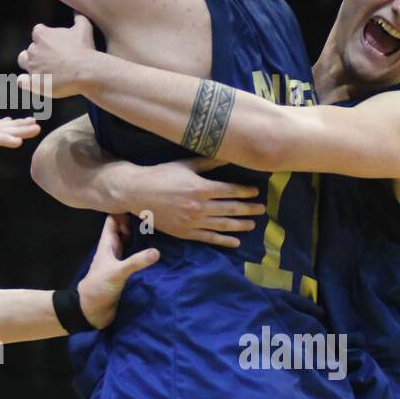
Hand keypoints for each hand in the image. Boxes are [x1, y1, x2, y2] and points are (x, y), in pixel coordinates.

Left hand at [16, 13, 97, 98]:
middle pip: (31, 47)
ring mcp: (32, 67)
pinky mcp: (34, 82)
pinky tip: (31, 81)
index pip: (38, 32)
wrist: (85, 71)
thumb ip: (78, 18)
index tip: (55, 42)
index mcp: (41, 34)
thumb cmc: (84, 49)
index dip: (46, 37)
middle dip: (40, 51)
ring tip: (40, 67)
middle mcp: (33, 49)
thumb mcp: (84, 28)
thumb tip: (76, 12)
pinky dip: (25, 81)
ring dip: (29, 62)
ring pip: (23, 61)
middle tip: (53, 57)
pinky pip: (22, 81)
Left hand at [77, 214, 159, 327]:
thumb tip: (157, 251)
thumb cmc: (99, 287)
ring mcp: (120, 259)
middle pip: (125, 228)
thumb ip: (136, 261)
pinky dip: (145, 251)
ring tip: (161, 229)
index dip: (123, 209)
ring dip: (142, 236)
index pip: (113, 219)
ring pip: (132, 241)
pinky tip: (159, 249)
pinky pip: (136, 256)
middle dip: (137, 221)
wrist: (92, 310)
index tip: (140, 202)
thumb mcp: (117, 272)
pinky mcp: (126, 270)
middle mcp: (114, 248)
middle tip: (157, 215)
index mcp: (108, 243)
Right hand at [124, 158, 264, 246]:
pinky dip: (224, 241)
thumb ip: (208, 163)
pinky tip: (235, 241)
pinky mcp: (185, 233)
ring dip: (240, 225)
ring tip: (253, 224)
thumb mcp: (185, 165)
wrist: (137, 193)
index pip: (230, 191)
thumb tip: (229, 156)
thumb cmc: (161, 175)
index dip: (245, 192)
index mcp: (200, 188)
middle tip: (261, 209)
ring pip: (223, 225)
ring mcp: (192, 222)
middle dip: (248, 209)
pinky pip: (209, 239)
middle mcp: (199, 207)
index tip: (255, 192)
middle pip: (231, 209)